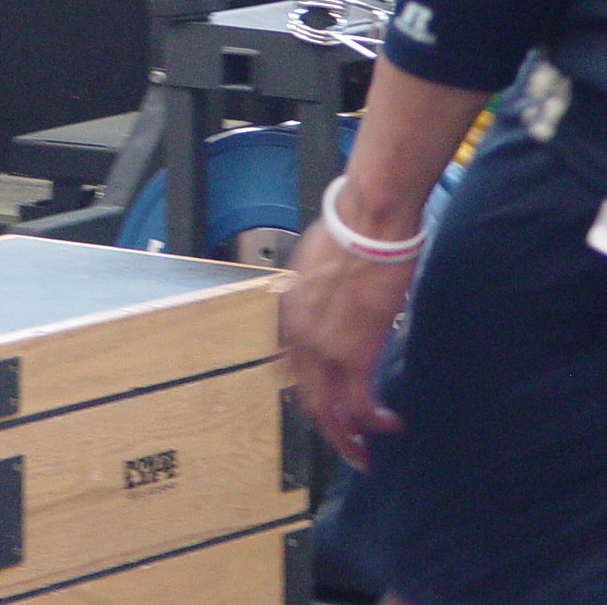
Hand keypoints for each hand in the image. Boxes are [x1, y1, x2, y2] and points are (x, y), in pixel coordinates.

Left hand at [279, 222, 414, 468]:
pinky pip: (359, 402)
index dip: (304, 387)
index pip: (286, 364)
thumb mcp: (315, 264)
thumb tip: (330, 301)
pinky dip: (372, 421)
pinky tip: (389, 425)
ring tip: (362, 452)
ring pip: (326, 409)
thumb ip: (317, 293)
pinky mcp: (355, 352)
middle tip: (343, 441)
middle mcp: (296, 333)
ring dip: (345, 437)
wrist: (367, 224)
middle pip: (304, 394)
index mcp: (286, 310)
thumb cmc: (349, 232)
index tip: (322, 400)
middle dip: (323, 425)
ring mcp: (322, 346)